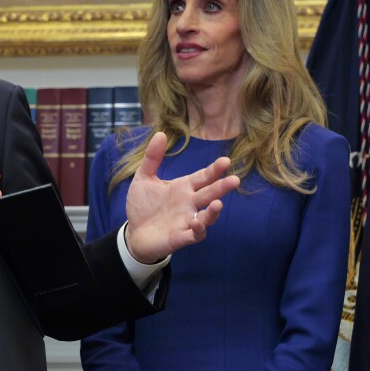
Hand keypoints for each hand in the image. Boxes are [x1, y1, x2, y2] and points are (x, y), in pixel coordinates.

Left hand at [124, 132, 240, 263]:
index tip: (225, 161)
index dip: (214, 170)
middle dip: (222, 187)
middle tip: (235, 180)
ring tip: (218, 203)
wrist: (134, 233)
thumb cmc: (143, 205)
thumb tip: (161, 133)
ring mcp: (187, 221)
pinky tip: (196, 222)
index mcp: (184, 188)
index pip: (203, 177)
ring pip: (208, 217)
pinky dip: (198, 229)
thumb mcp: (144, 178)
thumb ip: (153, 158)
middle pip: (210, 194)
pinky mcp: (181, 237)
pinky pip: (195, 235)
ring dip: (214, 211)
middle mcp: (190, 203)